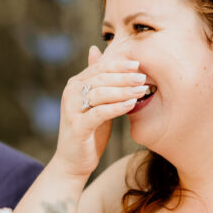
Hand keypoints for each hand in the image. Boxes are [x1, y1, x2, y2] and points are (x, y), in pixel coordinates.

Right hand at [54, 44, 147, 178]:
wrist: (73, 162)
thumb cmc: (88, 132)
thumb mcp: (96, 105)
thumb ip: (99, 83)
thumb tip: (97, 50)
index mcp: (74, 84)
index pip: (99, 67)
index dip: (119, 65)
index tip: (138, 64)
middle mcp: (70, 93)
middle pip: (101, 78)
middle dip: (124, 77)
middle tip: (142, 78)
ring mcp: (72, 110)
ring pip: (100, 93)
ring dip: (123, 91)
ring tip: (141, 90)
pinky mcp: (77, 126)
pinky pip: (100, 112)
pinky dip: (117, 107)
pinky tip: (132, 104)